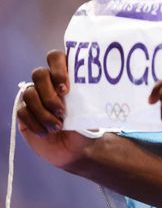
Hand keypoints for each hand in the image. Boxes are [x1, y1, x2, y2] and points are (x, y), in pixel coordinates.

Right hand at [17, 51, 92, 169]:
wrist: (76, 149)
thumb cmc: (87, 126)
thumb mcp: (92, 111)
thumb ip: (86, 97)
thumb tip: (89, 87)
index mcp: (67, 76)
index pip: (56, 57)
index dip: (58, 69)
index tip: (66, 88)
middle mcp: (48, 83)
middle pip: (39, 74)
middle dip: (49, 94)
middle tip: (62, 110)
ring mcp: (35, 97)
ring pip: (30, 94)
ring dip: (43, 112)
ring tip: (58, 126)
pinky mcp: (25, 112)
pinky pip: (22, 111)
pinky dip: (35, 123)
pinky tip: (46, 132)